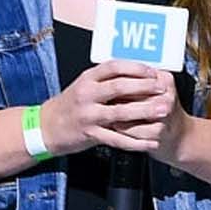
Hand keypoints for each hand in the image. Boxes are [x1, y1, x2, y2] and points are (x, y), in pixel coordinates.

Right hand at [46, 61, 177, 157]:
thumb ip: (106, 79)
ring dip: (144, 112)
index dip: (136, 68)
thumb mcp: (84, 85)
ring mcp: (88, 115)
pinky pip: (117, 139)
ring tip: (163, 111)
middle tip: (163, 89)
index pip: (114, 67)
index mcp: (88, 78)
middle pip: (119, 87)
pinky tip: (151, 142)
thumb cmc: (71, 104)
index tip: (153, 72)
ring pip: (120, 113)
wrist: (46, 127)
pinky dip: (136, 142)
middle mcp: (87, 94)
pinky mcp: (90, 135)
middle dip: (145, 88)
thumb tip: (137, 73)